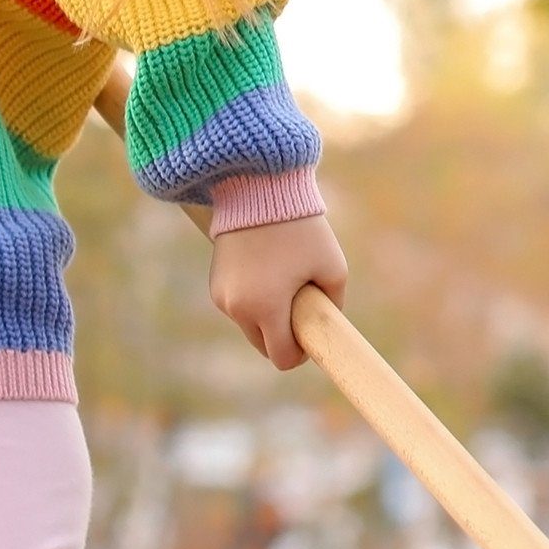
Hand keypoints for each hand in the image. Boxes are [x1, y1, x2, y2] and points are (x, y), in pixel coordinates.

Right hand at [208, 213, 347, 370]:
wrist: (259, 191)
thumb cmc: (302, 230)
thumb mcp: (333, 267)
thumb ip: (334, 303)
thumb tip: (325, 323)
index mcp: (265, 308)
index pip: (281, 357)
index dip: (299, 354)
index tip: (310, 338)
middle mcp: (237, 308)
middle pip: (263, 345)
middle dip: (283, 336)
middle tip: (302, 309)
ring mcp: (221, 296)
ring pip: (249, 326)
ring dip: (267, 318)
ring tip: (285, 283)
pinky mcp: (214, 283)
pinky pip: (238, 307)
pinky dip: (253, 302)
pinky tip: (267, 273)